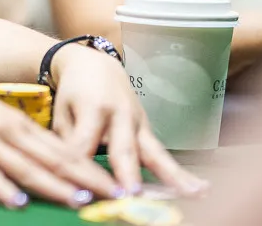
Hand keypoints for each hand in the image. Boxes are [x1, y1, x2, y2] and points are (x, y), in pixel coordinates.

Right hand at [0, 61, 120, 208]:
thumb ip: (11, 136)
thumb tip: (38, 160)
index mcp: (12, 120)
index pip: (58, 147)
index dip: (87, 167)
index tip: (111, 184)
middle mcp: (3, 128)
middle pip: (49, 158)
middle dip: (82, 179)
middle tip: (111, 196)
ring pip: (22, 166)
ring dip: (51, 185)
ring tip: (77, 200)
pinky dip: (1, 188)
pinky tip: (16, 202)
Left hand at [49, 45, 207, 195]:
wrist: (95, 66)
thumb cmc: (74, 92)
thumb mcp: (61, 112)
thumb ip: (67, 141)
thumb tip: (73, 173)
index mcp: (92, 106)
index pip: (85, 141)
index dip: (83, 164)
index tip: (83, 188)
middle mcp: (120, 114)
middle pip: (123, 148)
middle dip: (127, 173)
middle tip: (131, 196)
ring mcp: (138, 122)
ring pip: (153, 152)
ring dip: (170, 175)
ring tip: (190, 193)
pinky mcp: (148, 130)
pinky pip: (162, 154)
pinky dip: (180, 173)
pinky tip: (200, 188)